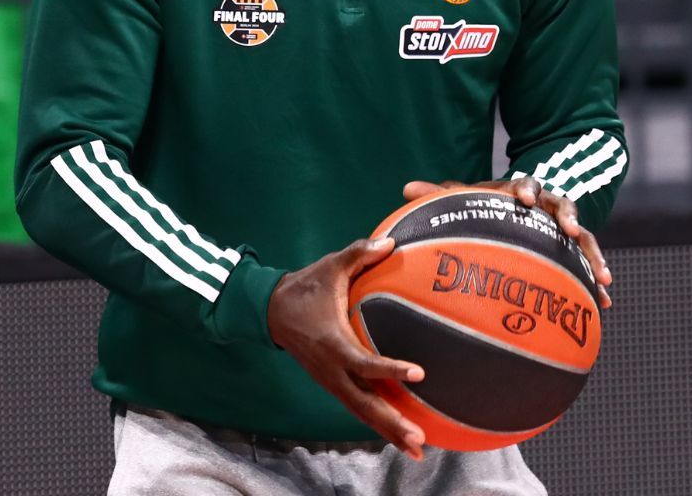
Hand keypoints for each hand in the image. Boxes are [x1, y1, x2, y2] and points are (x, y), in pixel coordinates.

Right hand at [267, 237, 426, 458]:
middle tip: (420, 439)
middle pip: (365, 404)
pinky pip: (358, 407)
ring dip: (389, 431)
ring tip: (418, 450)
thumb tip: (391, 241)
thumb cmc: (305, 287)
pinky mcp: (333, 385)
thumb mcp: (330, 267)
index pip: (364, 363)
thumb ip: (359, 253)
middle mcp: (332, 370)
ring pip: (362, 412)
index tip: (418, 373)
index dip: (390, 369)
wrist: (271, 311)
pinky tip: (400, 435)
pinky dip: (378, 423)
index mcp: (333, 343)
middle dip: (392, 423)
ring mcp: (331, 381)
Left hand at [400, 178, 613, 308]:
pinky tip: (603, 303)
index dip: (527, 190)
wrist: (519, 206)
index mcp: (522, 192)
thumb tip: (406, 189)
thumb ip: (440, 196)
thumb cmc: (487, 205)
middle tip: (570, 230)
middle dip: (569, 218)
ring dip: (593, 255)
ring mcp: (563, 227)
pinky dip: (595, 281)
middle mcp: (548, 207)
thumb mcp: (468, 200)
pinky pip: (587, 263)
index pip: (527, 185)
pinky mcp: (572, 249)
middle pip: (563, 206)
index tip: (525, 200)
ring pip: (584, 237)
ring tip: (603, 277)